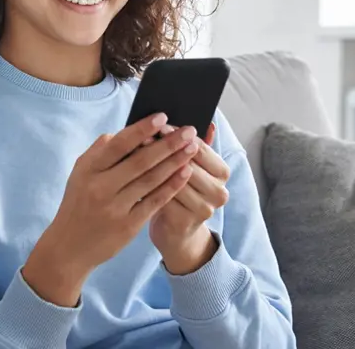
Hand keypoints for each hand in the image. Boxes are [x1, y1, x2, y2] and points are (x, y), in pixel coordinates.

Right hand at [22, 113, 199, 305]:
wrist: (69, 247)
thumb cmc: (78, 204)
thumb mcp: (79, 174)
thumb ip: (99, 151)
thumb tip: (124, 132)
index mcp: (88, 170)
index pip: (118, 144)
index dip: (141, 129)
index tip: (162, 117)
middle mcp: (101, 188)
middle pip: (140, 161)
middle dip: (167, 144)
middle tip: (189, 130)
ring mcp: (115, 208)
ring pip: (151, 180)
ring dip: (174, 162)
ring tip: (192, 148)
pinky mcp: (128, 226)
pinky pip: (154, 202)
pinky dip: (171, 186)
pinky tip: (185, 173)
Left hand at [148, 123, 230, 274]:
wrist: (177, 232)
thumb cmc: (182, 192)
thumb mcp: (192, 167)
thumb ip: (197, 145)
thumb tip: (207, 121)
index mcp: (222, 172)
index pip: (200, 147)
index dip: (178, 136)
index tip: (159, 124)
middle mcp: (219, 191)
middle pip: (188, 163)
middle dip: (163, 149)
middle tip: (143, 136)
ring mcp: (204, 209)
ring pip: (174, 181)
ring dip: (153, 166)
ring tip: (134, 152)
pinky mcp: (185, 222)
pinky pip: (163, 199)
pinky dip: (147, 185)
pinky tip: (132, 176)